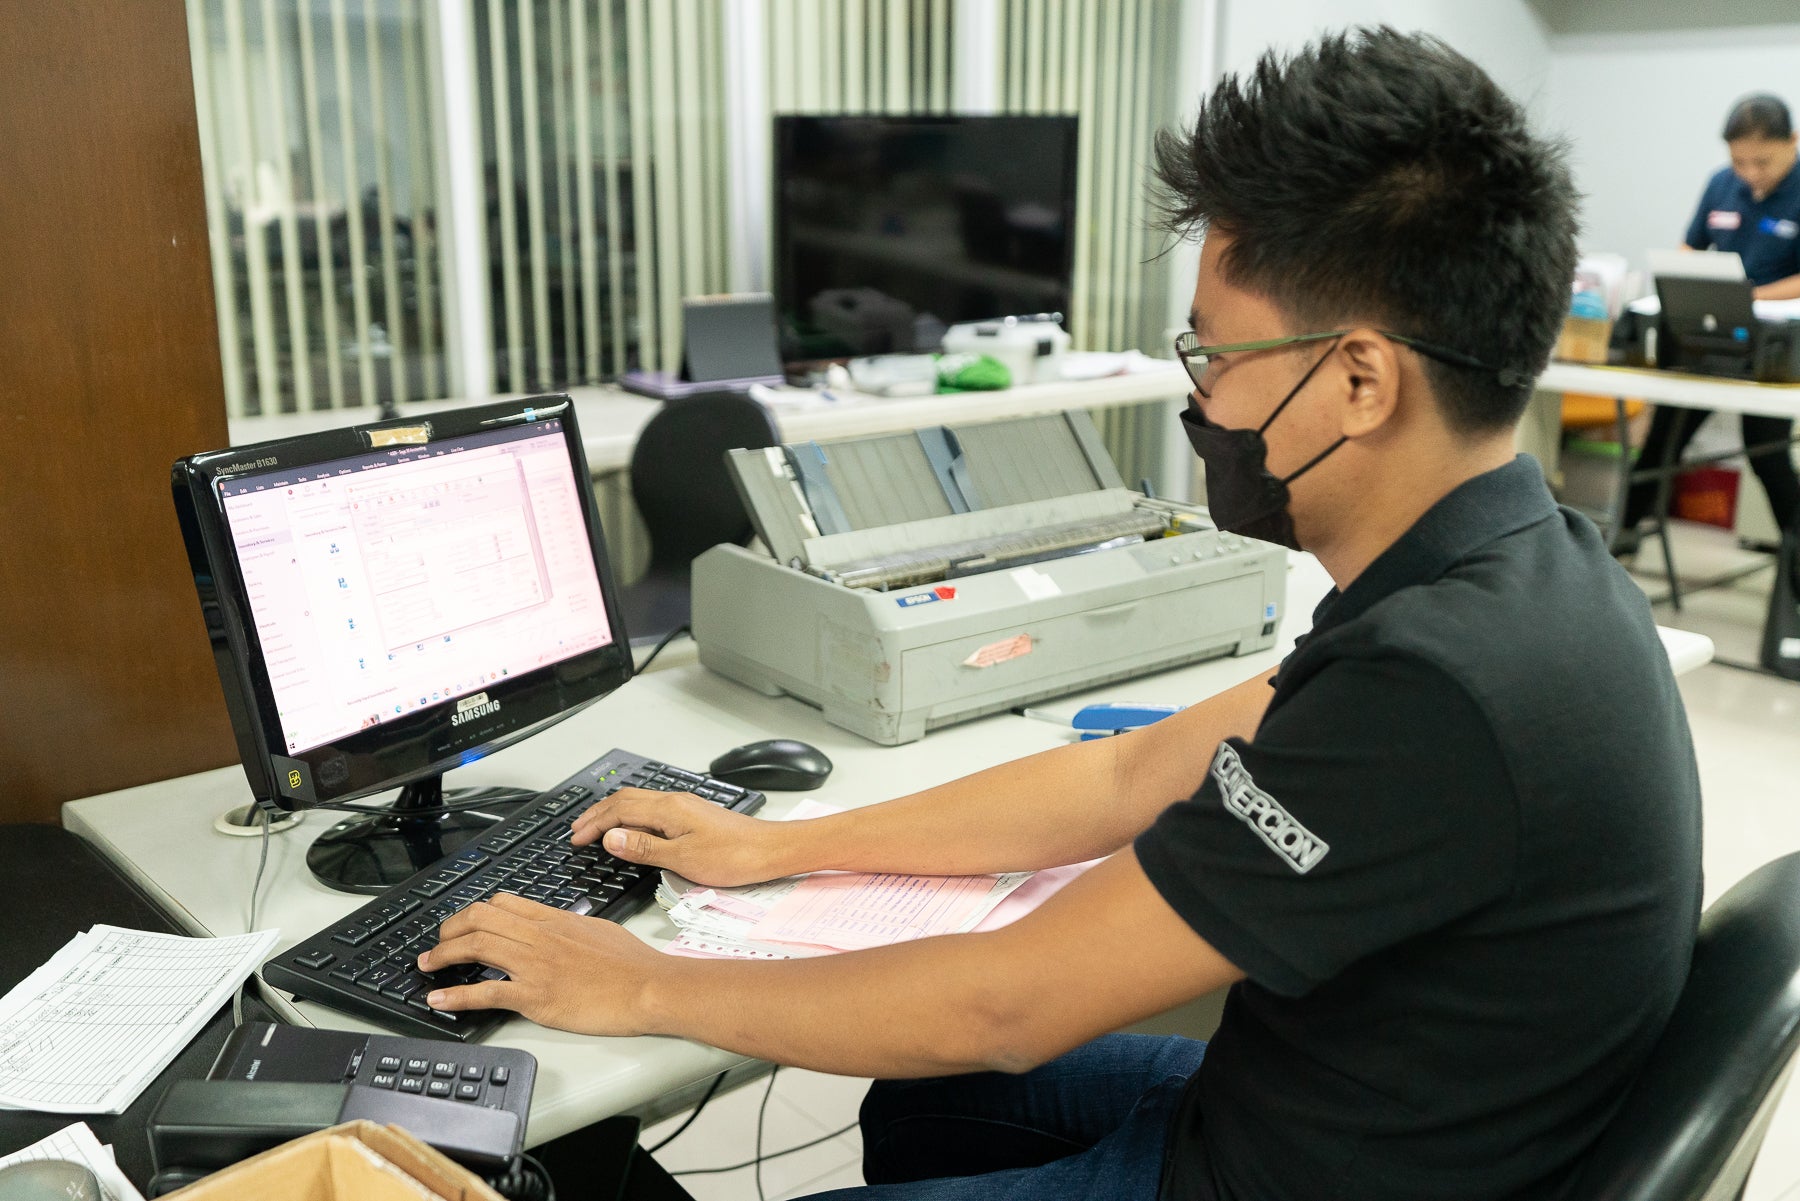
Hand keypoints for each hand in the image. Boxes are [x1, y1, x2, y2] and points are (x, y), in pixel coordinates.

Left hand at [419, 893, 665, 1034]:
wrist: (650, 987)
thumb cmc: (634, 964)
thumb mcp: (598, 930)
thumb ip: (571, 928)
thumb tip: (559, 928)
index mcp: (555, 920)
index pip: (502, 903)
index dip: (473, 912)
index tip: (462, 924)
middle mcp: (540, 937)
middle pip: (480, 918)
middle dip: (449, 930)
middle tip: (437, 945)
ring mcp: (536, 965)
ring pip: (477, 946)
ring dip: (444, 955)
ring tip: (428, 965)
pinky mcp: (537, 996)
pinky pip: (487, 991)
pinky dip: (457, 995)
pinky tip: (440, 1000)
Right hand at [570, 787, 783, 886]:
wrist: (771, 850)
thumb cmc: (734, 856)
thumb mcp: (683, 859)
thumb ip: (644, 848)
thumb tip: (611, 837)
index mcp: (668, 809)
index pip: (619, 811)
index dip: (594, 825)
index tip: (577, 839)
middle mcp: (675, 802)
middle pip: (626, 800)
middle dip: (598, 814)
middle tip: (577, 829)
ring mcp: (686, 807)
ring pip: (639, 802)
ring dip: (614, 813)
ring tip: (598, 827)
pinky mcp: (695, 815)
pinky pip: (653, 809)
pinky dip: (633, 817)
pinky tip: (634, 828)